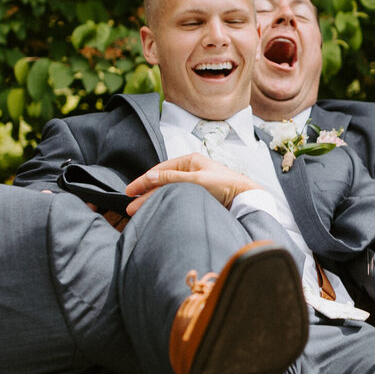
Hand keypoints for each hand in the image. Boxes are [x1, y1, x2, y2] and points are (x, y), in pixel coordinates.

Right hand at [125, 154, 260, 214]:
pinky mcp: (197, 194)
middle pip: (161, 182)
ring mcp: (193, 182)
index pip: (159, 170)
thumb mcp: (196, 180)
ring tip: (138, 213)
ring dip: (153, 201)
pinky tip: (156, 210)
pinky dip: (164, 203)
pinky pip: (175, 198)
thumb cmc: (224, 185)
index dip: (143, 181)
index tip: (130, 192)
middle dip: (145, 195)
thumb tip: (149, 177)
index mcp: (189, 161)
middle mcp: (189, 170)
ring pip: (167, 191)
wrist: (245, 197)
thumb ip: (172, 178)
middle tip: (130, 207)